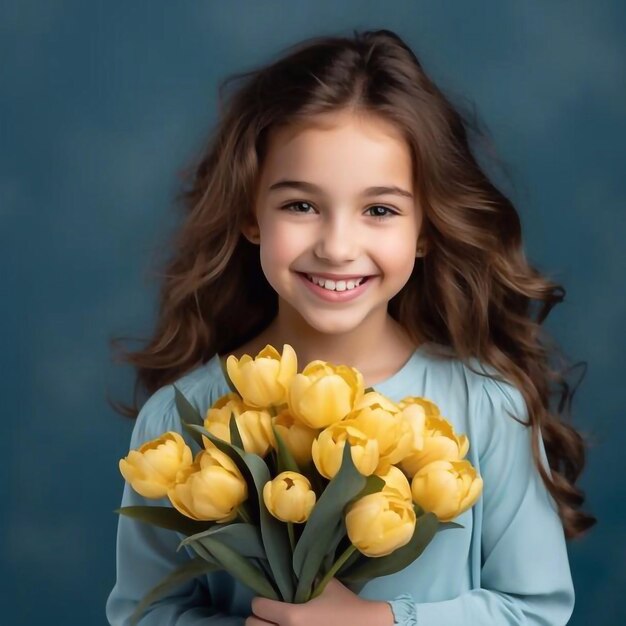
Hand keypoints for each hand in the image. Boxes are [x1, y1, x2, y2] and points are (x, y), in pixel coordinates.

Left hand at [245, 578, 393, 625]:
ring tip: (273, 623)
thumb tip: (294, 565)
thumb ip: (307, 576)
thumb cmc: (345, 607)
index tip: (265, 598)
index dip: (259, 601)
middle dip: (257, 617)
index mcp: (292, 617)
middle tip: (266, 613)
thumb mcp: (326, 585)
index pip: (259, 608)